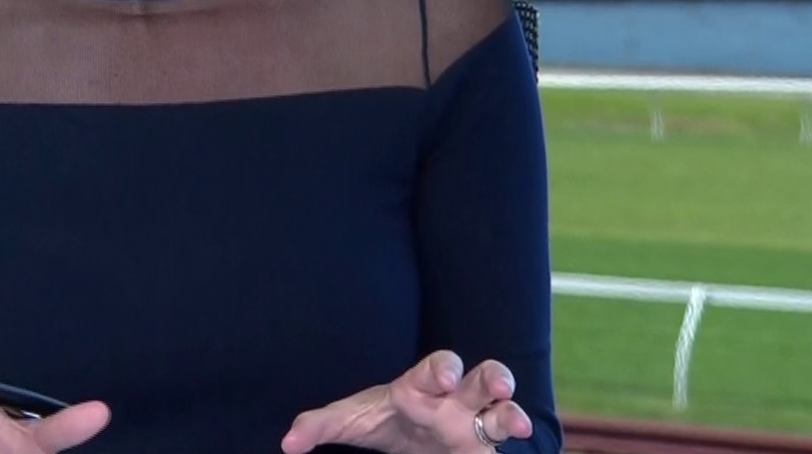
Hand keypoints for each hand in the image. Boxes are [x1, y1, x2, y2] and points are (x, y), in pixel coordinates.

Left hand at [281, 351, 532, 453]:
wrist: (411, 437)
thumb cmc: (385, 420)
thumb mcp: (352, 420)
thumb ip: (321, 425)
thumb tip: (288, 442)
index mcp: (423, 386)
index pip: (436, 367)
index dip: (442, 368)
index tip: (443, 377)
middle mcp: (456, 401)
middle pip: (481, 378)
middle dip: (492, 377)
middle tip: (498, 385)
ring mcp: (476, 426)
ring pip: (503, 410)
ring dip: (512, 413)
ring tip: (518, 425)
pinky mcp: (485, 451)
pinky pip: (505, 447)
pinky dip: (515, 445)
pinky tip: (524, 445)